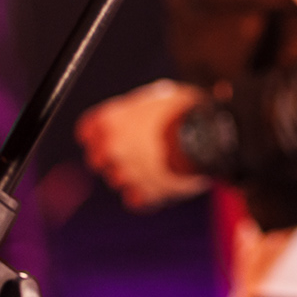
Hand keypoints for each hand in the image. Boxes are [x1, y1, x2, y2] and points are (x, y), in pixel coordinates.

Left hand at [75, 80, 213, 211]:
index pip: (86, 131)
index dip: (97, 134)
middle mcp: (113, 148)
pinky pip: (136, 199)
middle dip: (111, 158)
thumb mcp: (159, 97)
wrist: (209, 137)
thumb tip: (140, 113)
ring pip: (117, 180)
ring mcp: (128, 173)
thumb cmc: (187, 111)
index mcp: (112, 120)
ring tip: (157, 164)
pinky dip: (146, 194)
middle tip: (133, 152)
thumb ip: (138, 110)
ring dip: (132, 175)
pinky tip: (162, 181)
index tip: (106, 136)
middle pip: (96, 160)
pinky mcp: (146, 194)